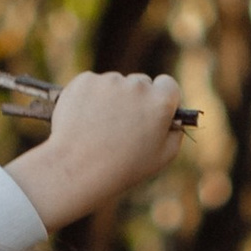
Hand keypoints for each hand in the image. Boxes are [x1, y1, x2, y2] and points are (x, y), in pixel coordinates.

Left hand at [10, 69, 186, 230]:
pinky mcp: (85, 81)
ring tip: (100, 130)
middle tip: (122, 127)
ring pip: (115, 85)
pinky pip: (92, 86)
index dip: (161, 100)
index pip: (168, 85)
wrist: (77, 169)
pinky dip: (89, 99)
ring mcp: (109, 81)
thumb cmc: (122, 169)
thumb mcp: (161, 158)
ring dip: (111, 99)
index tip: (151, 114)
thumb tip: (173, 118)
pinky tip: (84, 122)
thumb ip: (174, 133)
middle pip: (141, 83)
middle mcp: (137, 85)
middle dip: (135, 100)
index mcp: (161, 101)